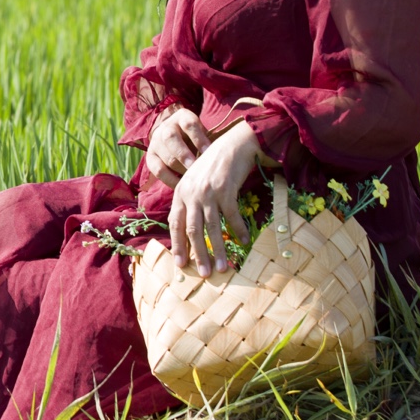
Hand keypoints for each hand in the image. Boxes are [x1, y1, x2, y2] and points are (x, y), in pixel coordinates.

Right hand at [145, 108, 209, 183]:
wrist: (175, 135)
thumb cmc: (197, 137)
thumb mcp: (203, 131)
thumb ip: (210, 139)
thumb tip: (222, 155)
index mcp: (181, 117)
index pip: (189, 124)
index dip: (199, 139)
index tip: (209, 153)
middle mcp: (166, 127)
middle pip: (171, 138)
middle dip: (184, 154)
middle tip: (195, 167)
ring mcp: (156, 141)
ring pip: (166, 156)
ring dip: (180, 169)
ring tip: (192, 180)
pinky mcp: (150, 157)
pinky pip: (158, 170)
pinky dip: (170, 179)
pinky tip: (182, 185)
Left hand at [169, 121, 264, 276]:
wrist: (233, 144)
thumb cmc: (214, 166)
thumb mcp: (195, 182)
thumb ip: (190, 202)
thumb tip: (191, 230)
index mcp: (180, 193)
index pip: (175, 224)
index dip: (178, 245)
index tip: (181, 265)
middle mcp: (191, 193)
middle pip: (192, 230)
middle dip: (198, 254)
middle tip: (204, 274)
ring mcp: (208, 191)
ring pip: (211, 227)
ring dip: (217, 250)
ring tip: (222, 267)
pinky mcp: (225, 189)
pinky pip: (231, 216)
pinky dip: (237, 230)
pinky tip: (243, 241)